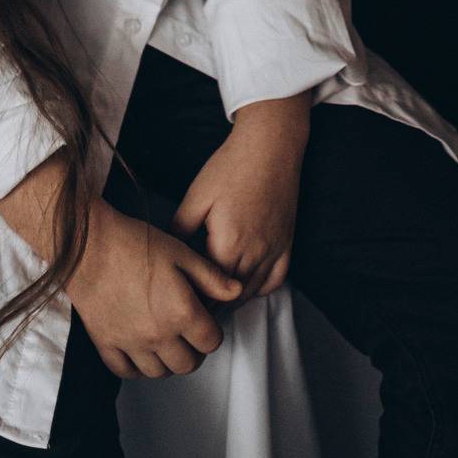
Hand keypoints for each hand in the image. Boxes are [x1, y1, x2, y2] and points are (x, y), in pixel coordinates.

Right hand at [65, 198, 242, 379]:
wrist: (89, 242)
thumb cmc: (135, 242)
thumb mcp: (181, 252)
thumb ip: (211, 276)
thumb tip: (235, 291)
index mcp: (180, 312)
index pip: (211, 342)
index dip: (212, 331)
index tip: (204, 320)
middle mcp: (157, 335)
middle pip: (187, 365)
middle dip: (193, 351)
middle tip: (187, 332)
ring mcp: (130, 342)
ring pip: (158, 373)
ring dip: (166, 361)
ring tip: (165, 340)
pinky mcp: (105, 342)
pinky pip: (125, 371)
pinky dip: (135, 366)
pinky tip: (139, 349)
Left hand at [169, 94, 310, 303]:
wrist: (269, 147)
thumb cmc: (231, 167)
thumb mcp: (196, 196)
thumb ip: (181, 227)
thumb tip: (170, 249)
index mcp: (228, 245)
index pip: (208, 288)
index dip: (193, 298)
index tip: (178, 304)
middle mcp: (254, 254)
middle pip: (231, 296)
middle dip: (211, 307)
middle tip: (192, 310)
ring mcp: (274, 250)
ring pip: (252, 292)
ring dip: (233, 301)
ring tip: (213, 305)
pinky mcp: (286, 243)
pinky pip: (275, 280)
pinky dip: (260, 289)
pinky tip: (245, 286)